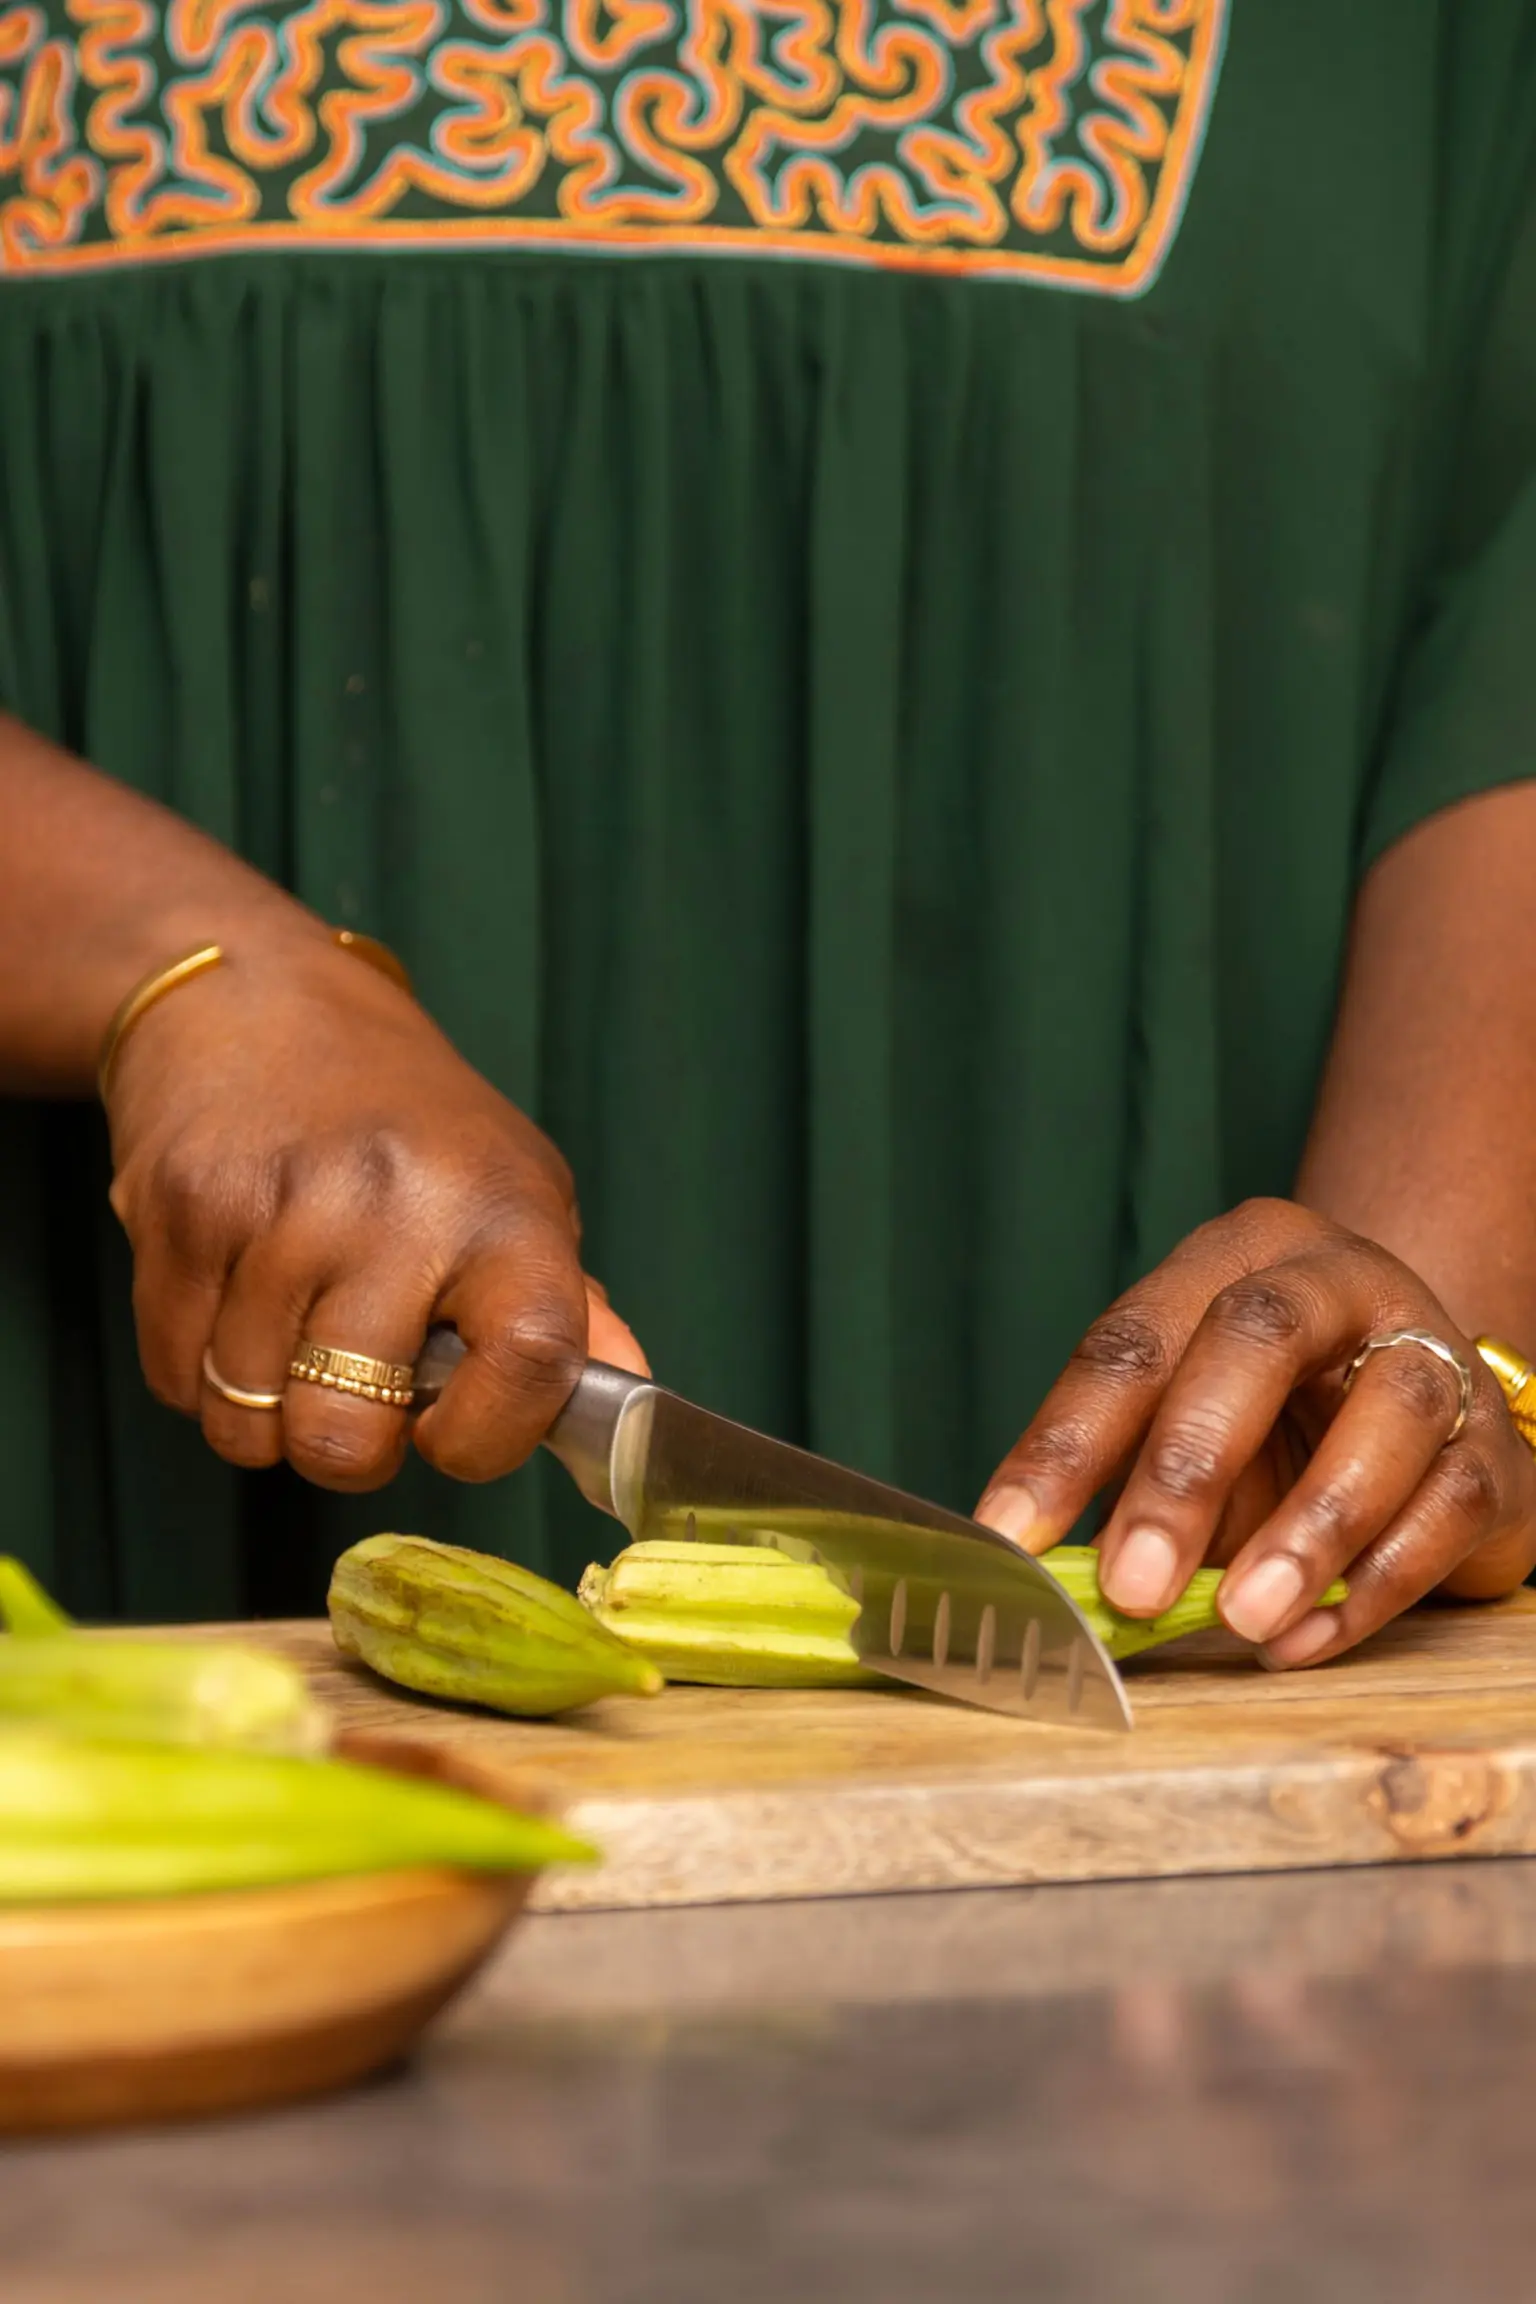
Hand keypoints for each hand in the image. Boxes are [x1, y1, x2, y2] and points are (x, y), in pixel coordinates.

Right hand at [105, 933, 645, 1491]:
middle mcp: (394, 1203)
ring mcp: (277, 1208)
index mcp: (503, 1207)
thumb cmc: (408, 1122)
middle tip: (357, 1387)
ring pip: (247, 1422)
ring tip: (294, 1323)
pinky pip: (175, 1379)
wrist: (256, 1001)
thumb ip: (568, 1312)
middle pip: (346, 1438)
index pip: (534, 1363)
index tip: (454, 1428)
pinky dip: (200, 1372)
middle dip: (348, 1448)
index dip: (489, 1437)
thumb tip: (634, 1411)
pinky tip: (237, 1297)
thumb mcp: (515, 1191)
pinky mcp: (181, 1209)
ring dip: (264, 1408)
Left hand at [976, 1199, 1535, 1666]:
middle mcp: (1335, 1280)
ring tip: (1243, 1619)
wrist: (1428, 1418)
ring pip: (1386, 1410)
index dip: (1065, 1442)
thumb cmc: (1279, 1427)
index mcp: (1231, 1261)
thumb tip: (1049, 1582)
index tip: (1009, 1537)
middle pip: (1256, 1337)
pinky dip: (1375, 1581)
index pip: (1133, 1341)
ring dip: (1306, 1528)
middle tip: (1134, 1586)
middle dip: (1186, 1468)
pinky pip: (1449, 1503)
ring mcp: (1430, 1351)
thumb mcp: (1193, 1434)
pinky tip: (1306, 1637)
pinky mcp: (1496, 1443)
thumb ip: (1132, 1489)